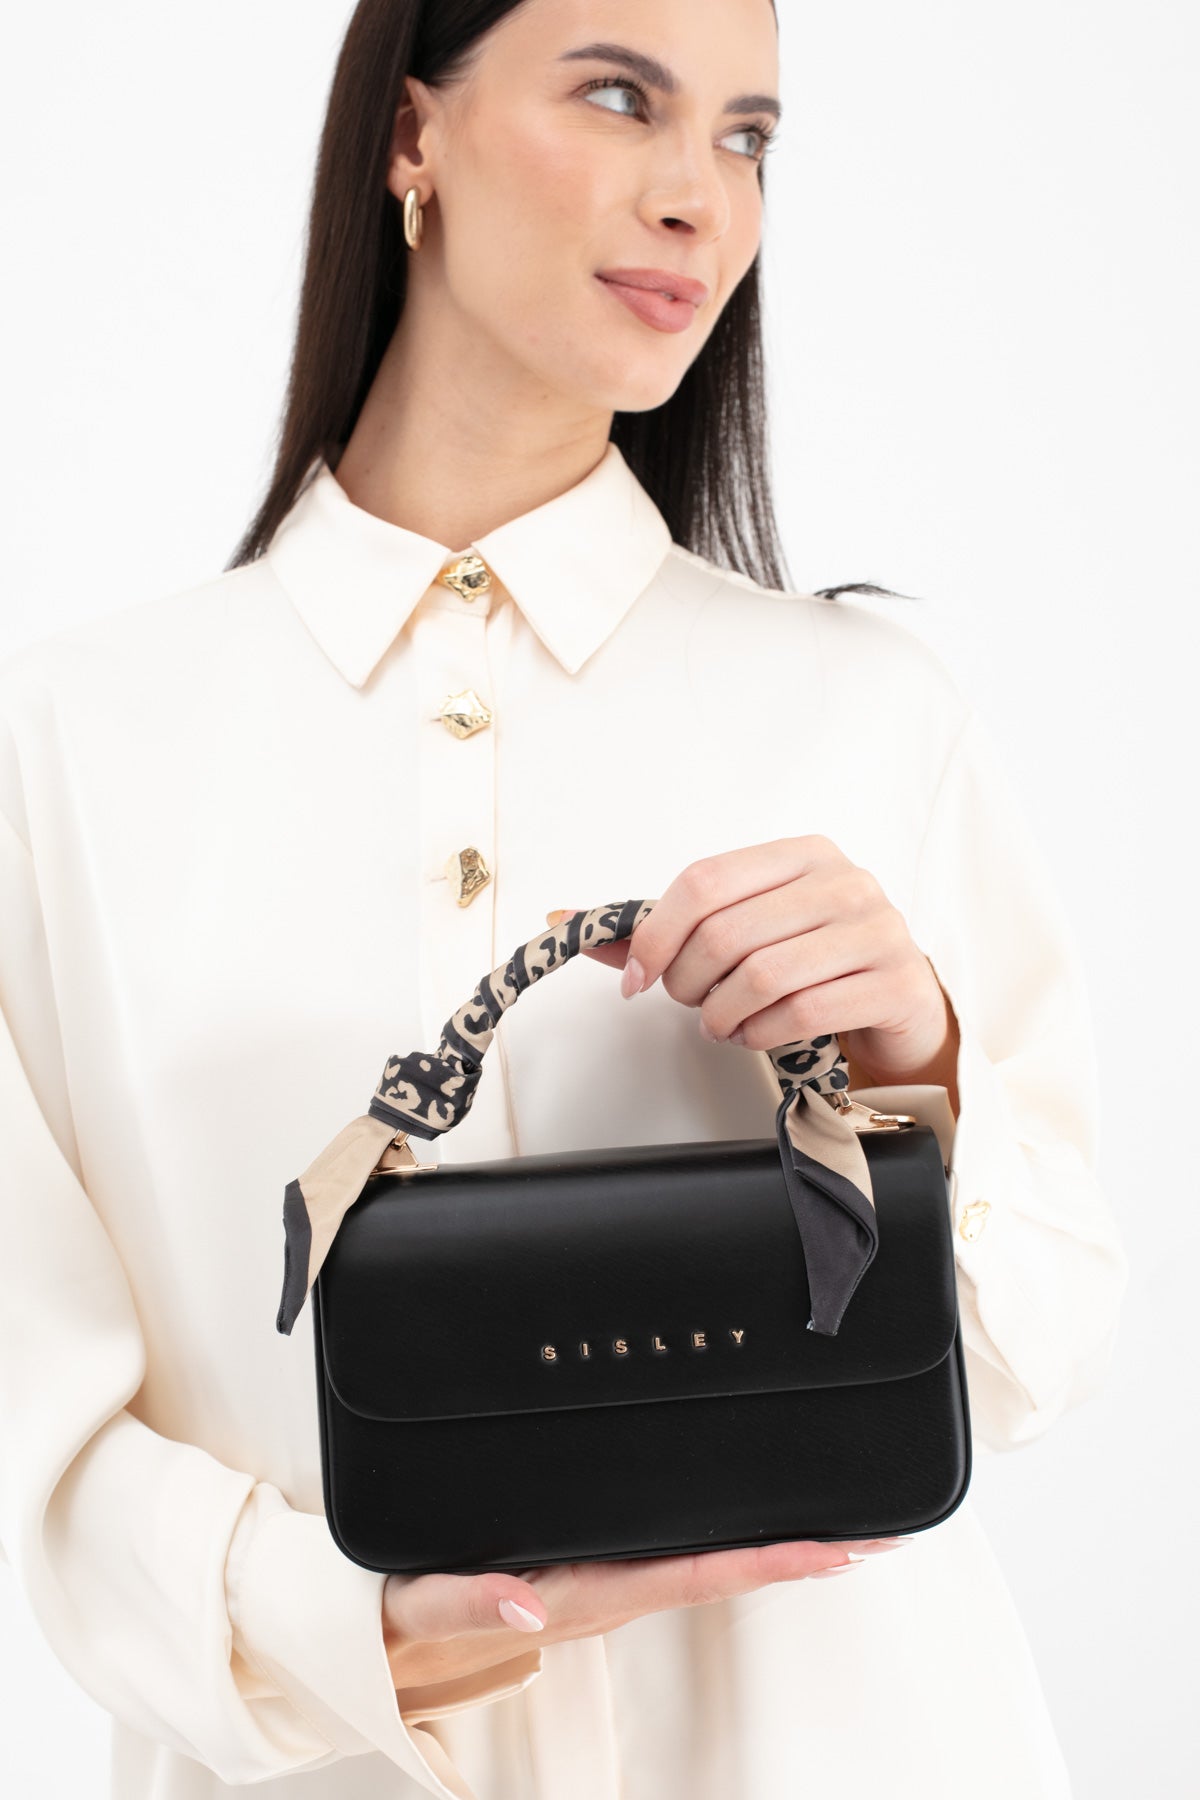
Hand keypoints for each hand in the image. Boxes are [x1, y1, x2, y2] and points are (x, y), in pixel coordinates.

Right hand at [382, 1533, 909, 1690]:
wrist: (376, 1643)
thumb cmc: (400, 1618)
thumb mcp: (417, 1607)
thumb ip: (471, 1603)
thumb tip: (533, 1608)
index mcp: (575, 1597)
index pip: (688, 1576)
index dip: (764, 1562)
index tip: (832, 1550)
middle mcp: (601, 1597)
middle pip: (718, 1573)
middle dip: (798, 1556)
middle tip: (874, 1534)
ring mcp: (598, 1592)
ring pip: (702, 1570)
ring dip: (772, 1554)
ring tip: (836, 1533)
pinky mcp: (585, 1581)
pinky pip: (669, 1564)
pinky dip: (724, 1549)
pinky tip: (750, 1534)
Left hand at [547, 837, 958, 1098]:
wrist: (899, 1006)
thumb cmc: (813, 965)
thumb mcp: (745, 934)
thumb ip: (665, 928)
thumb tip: (566, 919)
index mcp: (801, 855)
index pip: (705, 880)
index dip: (657, 933)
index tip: (636, 976)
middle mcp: (844, 882)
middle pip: (728, 931)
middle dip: (689, 982)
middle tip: (690, 1004)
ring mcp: (877, 930)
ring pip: (764, 974)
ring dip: (723, 1014)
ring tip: (721, 1025)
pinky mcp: (895, 983)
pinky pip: (805, 1012)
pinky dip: (762, 1034)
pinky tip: (756, 1036)